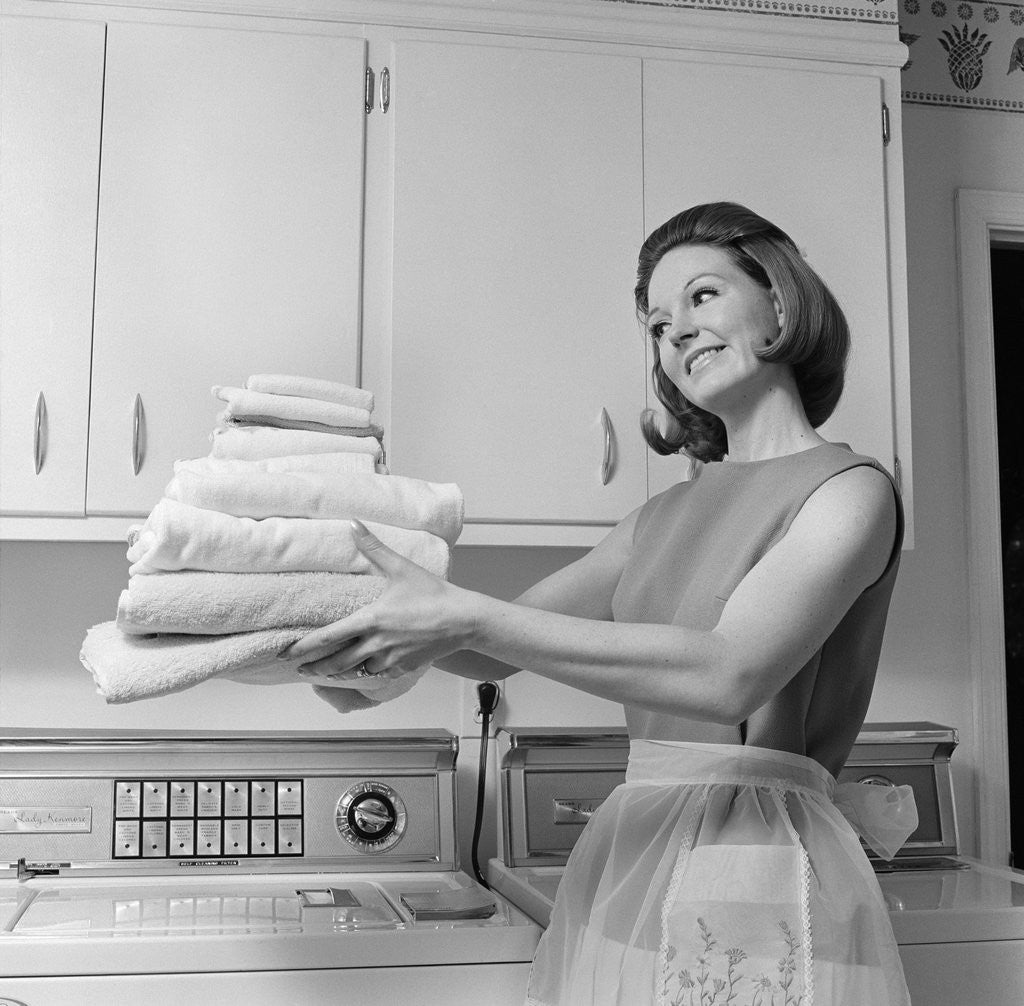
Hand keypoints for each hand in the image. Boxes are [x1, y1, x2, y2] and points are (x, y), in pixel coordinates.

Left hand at [279, 520, 476, 681]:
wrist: (464, 619)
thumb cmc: (433, 593)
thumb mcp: (401, 568)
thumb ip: (373, 547)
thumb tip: (354, 524)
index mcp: (370, 619)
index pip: (328, 638)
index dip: (303, 647)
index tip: (286, 653)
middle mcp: (376, 643)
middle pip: (336, 662)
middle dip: (315, 668)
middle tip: (300, 669)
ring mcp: (390, 659)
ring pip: (356, 672)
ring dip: (338, 673)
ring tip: (324, 673)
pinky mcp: (403, 669)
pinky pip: (378, 675)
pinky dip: (366, 674)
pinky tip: (361, 672)